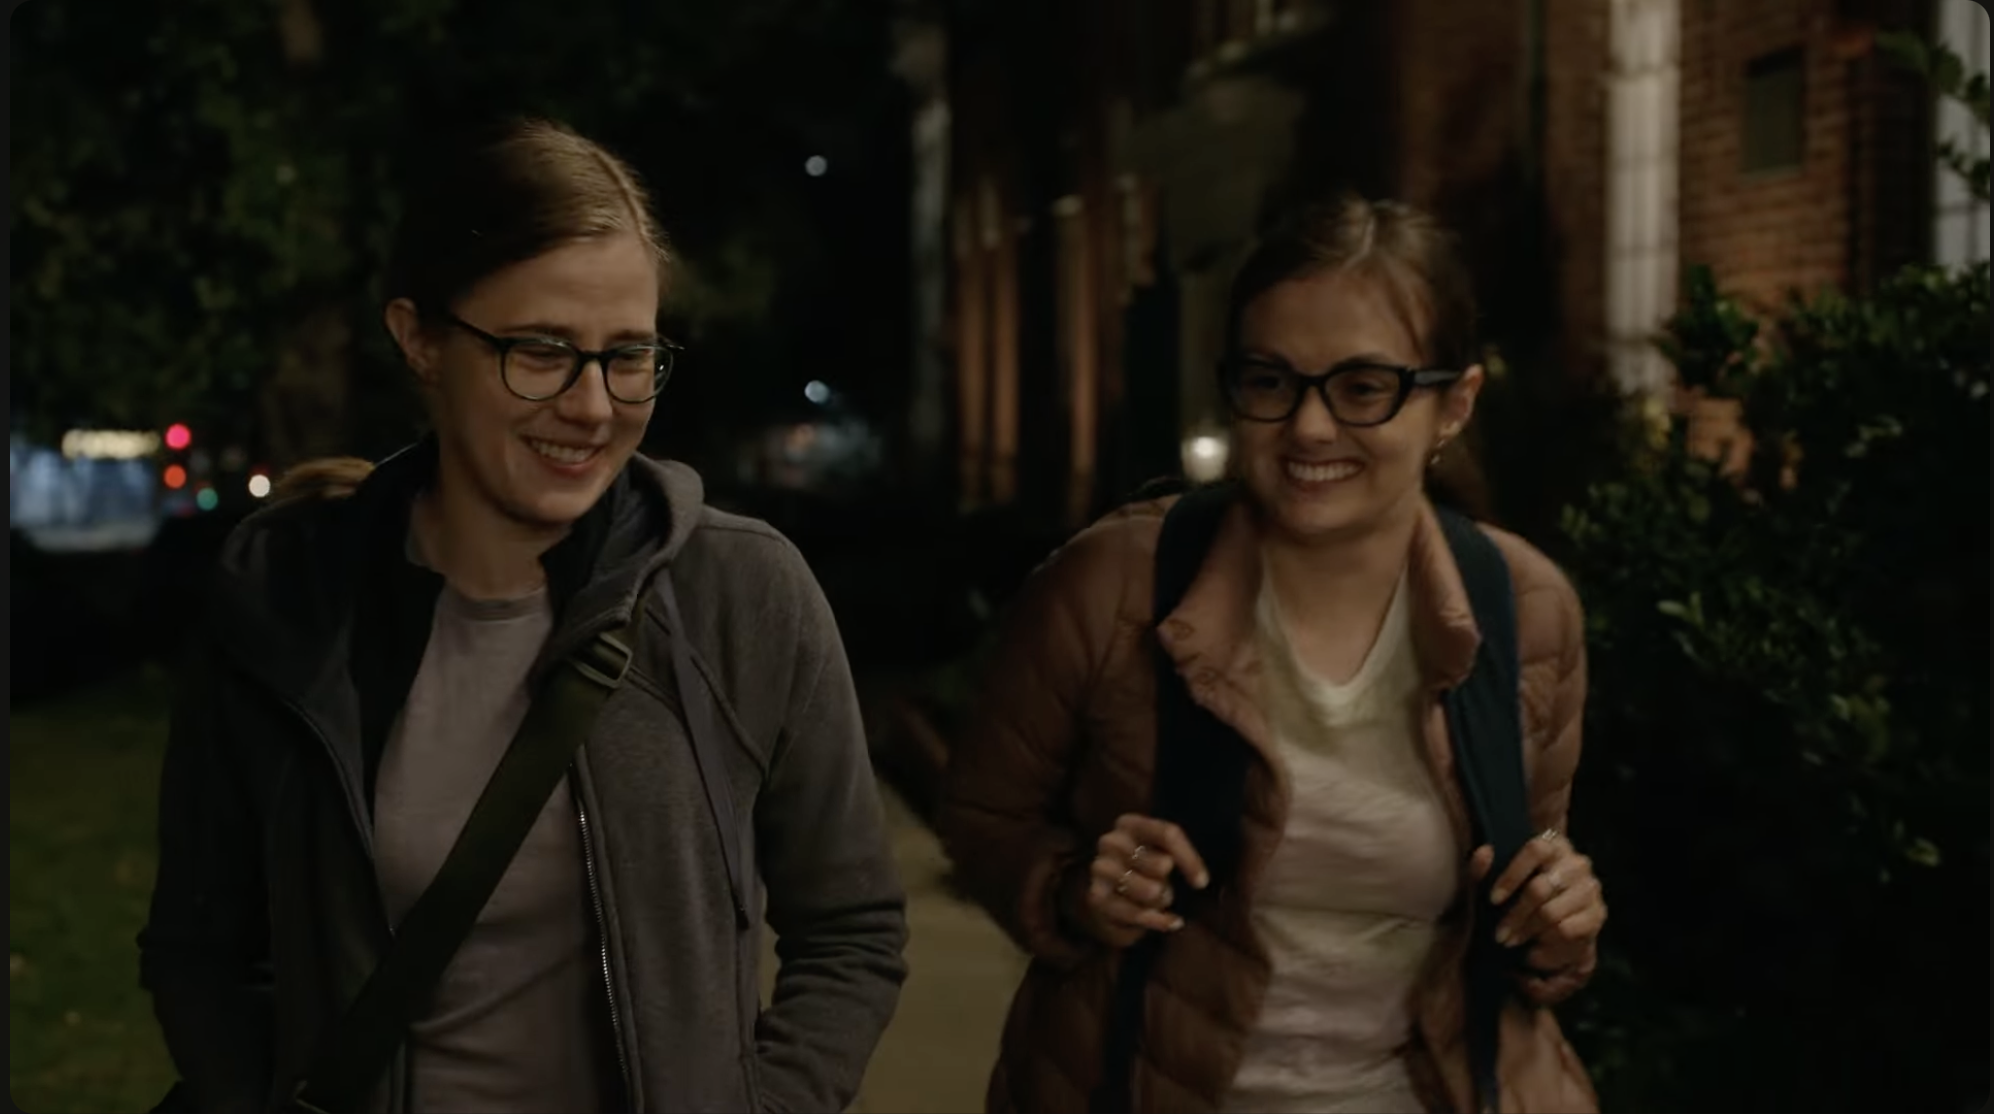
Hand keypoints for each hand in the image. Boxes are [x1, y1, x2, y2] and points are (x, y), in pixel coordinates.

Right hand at [1072, 814, 1210, 947]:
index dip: (1189, 859)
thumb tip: (1200, 881)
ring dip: (1161, 900)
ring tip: (1157, 900)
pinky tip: (1172, 922)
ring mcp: (1100, 868)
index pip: (1167, 834)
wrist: (1108, 892)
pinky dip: (1157, 920)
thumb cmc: (1143, 865)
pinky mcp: (1096, 896)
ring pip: (1150, 890)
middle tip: (1162, 887)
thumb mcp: (1163, 851)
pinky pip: (1136, 913)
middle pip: (1161, 865)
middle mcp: (1110, 841)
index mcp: (1129, 823)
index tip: (1202, 882)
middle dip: (1168, 882)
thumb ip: (1184, 857)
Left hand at [1470, 829, 1604, 974]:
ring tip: (1512, 941)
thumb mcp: (1497, 883)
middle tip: (1499, 934)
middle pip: (1539, 888)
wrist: (1554, 925)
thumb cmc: (1519, 896)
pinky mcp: (1598, 913)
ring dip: (1527, 931)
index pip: (1535, 849)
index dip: (1511, 875)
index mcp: (1553, 845)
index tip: (1492, 900)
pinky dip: (1547, 942)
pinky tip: (1536, 945)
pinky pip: (1567, 930)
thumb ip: (1484, 868)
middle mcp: (1576, 862)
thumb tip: (1484, 852)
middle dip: (1515, 915)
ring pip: (1551, 912)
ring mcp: (1590, 888)